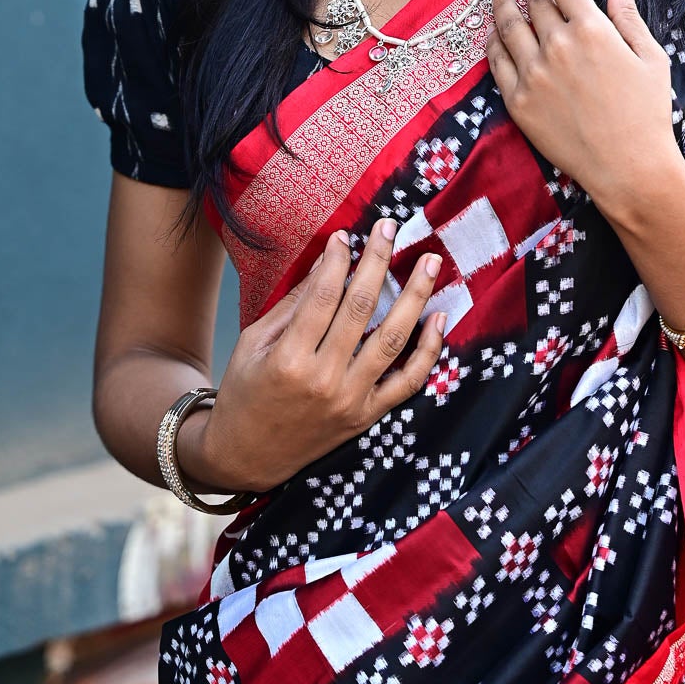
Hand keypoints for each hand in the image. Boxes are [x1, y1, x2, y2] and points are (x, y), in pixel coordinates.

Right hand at [182, 220, 447, 493]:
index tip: (347, 236)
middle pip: (361, 308)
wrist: (247, 456)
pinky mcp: (366, 416)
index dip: (338, 259)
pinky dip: (429, 351)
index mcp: (289, 359)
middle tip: (391, 227)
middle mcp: (324, 380)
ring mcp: (350, 400)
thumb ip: (293, 302)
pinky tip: (439, 318)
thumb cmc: (246, 392)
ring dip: (416, 296)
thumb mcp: (255, 342)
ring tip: (431, 261)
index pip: (323, 295)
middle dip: (379, 260)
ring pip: (393, 340)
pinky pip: (407, 382)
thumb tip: (328, 259)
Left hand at [484, 0, 683, 223]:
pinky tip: (496, 36)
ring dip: (503, 5)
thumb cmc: (647, 112)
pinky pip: (496, 61)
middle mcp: (557, 45)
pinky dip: (493, 42)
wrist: (628, 168)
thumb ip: (628, 13)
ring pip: (508, 25)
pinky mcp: (517, 101)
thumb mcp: (650, 56)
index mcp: (591, 29)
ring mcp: (533, 73)